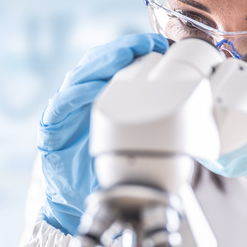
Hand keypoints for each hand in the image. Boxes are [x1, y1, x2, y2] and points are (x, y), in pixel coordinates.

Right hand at [39, 33, 168, 234]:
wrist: (74, 203)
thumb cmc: (104, 174)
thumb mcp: (136, 148)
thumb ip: (155, 128)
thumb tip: (194, 116)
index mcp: (102, 99)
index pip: (117, 65)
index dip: (135, 50)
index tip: (159, 43)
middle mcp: (82, 100)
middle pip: (98, 64)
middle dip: (121, 50)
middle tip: (144, 43)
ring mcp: (65, 113)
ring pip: (79, 77)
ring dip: (100, 64)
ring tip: (121, 56)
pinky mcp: (51, 130)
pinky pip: (59, 107)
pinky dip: (73, 96)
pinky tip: (87, 90)